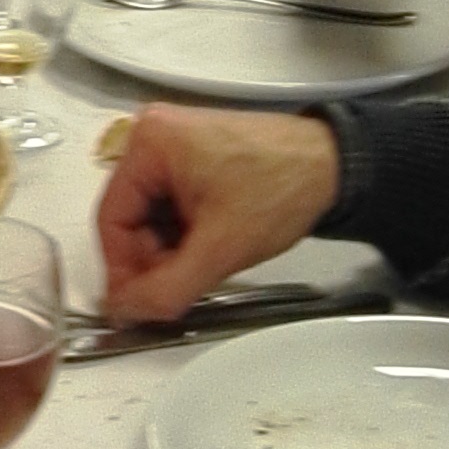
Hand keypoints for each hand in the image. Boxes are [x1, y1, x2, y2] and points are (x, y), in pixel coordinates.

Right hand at [96, 108, 342, 320]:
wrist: (337, 167)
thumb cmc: (284, 187)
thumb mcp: (219, 249)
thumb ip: (166, 288)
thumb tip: (126, 311)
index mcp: (149, 143)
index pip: (111, 220)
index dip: (121, 271)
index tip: (132, 305)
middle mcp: (155, 136)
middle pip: (130, 218)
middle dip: (150, 261)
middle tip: (172, 293)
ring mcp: (176, 145)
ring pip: (151, 216)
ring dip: (168, 251)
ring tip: (200, 268)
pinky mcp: (195, 158)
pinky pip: (171, 206)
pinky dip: (183, 235)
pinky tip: (207, 250)